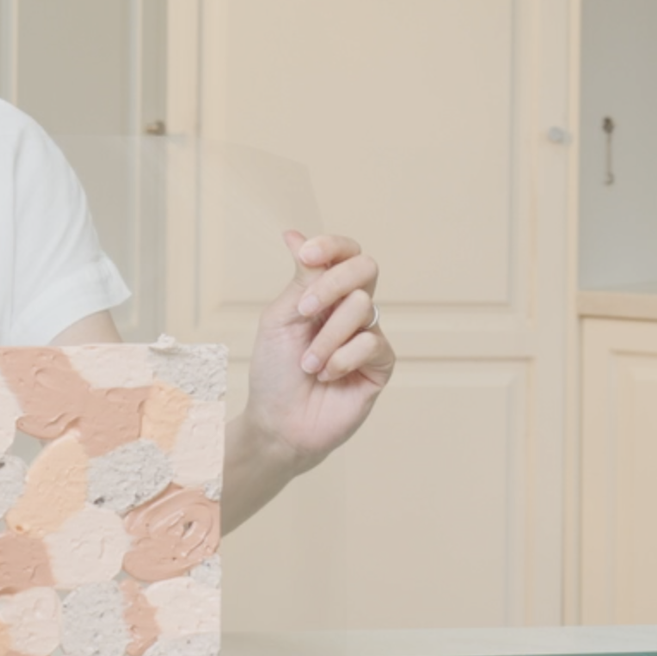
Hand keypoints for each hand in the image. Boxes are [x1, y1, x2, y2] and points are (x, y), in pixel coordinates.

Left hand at [230, 231, 393, 516]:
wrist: (280, 422)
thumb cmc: (275, 371)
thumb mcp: (281, 318)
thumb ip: (300, 280)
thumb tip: (294, 234)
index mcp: (326, 293)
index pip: (346, 253)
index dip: (332, 245)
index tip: (306, 253)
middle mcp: (352, 310)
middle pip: (366, 268)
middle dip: (331, 284)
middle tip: (305, 312)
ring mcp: (369, 336)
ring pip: (362, 307)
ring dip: (326, 337)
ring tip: (308, 363)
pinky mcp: (382, 365)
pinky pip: (372, 343)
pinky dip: (341, 359)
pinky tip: (326, 376)